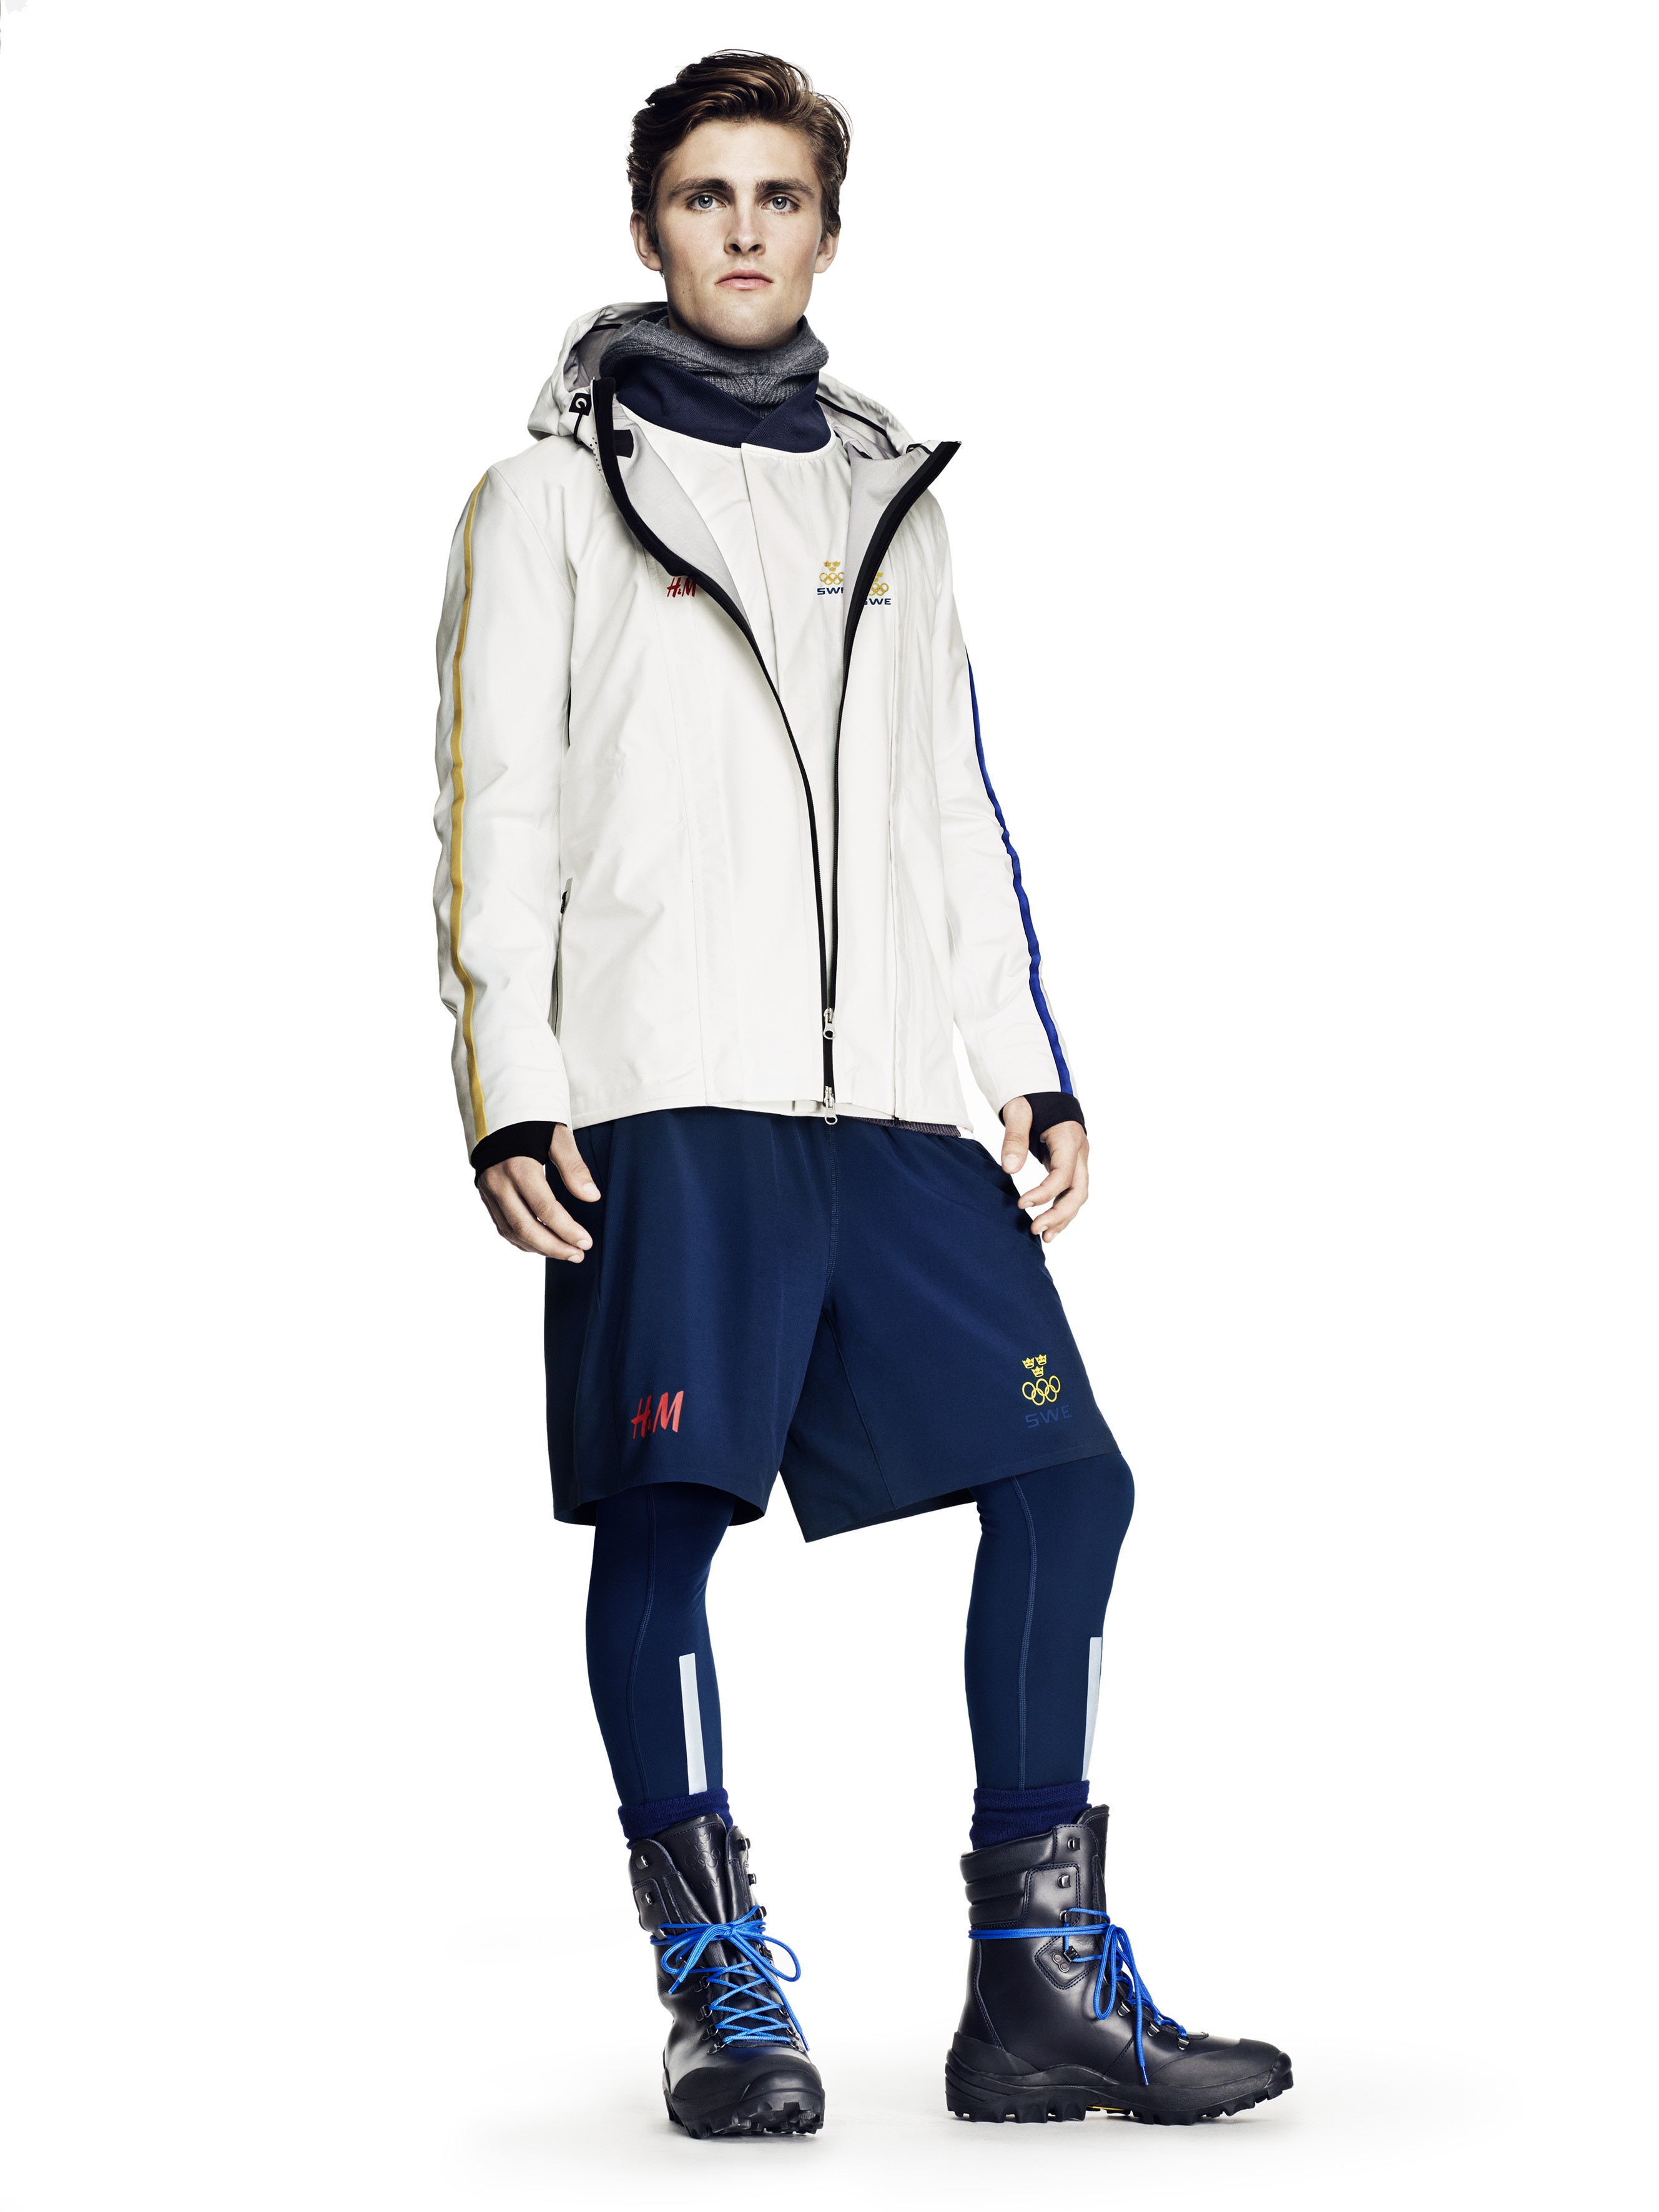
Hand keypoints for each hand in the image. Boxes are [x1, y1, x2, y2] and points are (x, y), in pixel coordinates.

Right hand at [476, 1125, 600, 1259]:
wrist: (496, 1114)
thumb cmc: (532, 1123)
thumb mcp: (557, 1136)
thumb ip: (573, 1166)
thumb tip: (592, 1196)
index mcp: (519, 1167)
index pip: (544, 1208)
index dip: (566, 1229)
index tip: (586, 1242)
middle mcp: (499, 1183)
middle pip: (525, 1227)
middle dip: (554, 1247)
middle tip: (578, 1255)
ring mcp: (489, 1192)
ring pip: (511, 1232)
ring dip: (539, 1248)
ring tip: (565, 1253)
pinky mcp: (485, 1196)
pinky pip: (502, 1227)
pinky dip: (522, 1241)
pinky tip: (542, 1245)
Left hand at [1000, 1098, 1089, 1242]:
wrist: (1044, 1091)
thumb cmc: (1030, 1099)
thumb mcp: (1018, 1111)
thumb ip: (1014, 1138)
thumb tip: (1009, 1170)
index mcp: (1068, 1138)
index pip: (1062, 1175)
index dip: (1044, 1194)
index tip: (1021, 1204)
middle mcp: (1079, 1152)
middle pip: (1079, 1191)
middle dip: (1059, 1214)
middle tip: (1036, 1230)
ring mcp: (1078, 1160)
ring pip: (1079, 1195)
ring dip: (1063, 1218)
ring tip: (1043, 1236)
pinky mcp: (1072, 1166)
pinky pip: (1072, 1193)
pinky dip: (1063, 1211)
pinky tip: (1049, 1227)